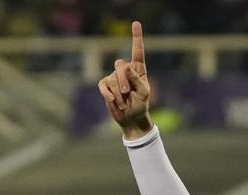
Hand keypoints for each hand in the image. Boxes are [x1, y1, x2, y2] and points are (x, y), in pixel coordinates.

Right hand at [97, 20, 152, 138]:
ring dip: (118, 93)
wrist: (131, 118)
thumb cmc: (141, 105)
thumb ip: (137, 79)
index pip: (137, 51)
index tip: (136, 23)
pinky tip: (113, 101)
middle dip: (123, 80)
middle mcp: (125, 71)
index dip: (136, 37)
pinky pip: (103, 85)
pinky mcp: (105, 86)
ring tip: (124, 102)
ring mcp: (114, 77)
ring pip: (112, 78)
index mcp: (138, 70)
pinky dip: (108, 94)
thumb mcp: (144, 93)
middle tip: (128, 93)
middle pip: (120, 65)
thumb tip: (126, 66)